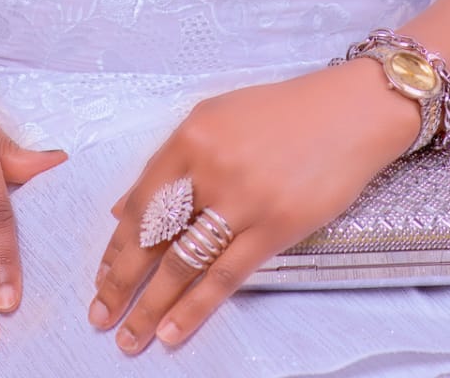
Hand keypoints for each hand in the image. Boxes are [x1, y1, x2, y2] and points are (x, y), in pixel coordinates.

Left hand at [87, 58, 420, 354]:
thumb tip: (128, 209)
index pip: (142, 200)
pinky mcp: (276, 227)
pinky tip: (173, 331)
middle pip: (153, 235)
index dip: (118, 244)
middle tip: (99, 314)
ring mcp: (243, 199)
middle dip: (121, 281)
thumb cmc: (283, 113)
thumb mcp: (218, 118)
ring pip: (182, 263)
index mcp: (191, 134)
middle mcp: (211, 166)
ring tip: (131, 336)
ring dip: (151, 305)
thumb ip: (173, 161)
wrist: (349, 112)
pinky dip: (194, 308)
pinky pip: (224, 276)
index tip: (102, 274)